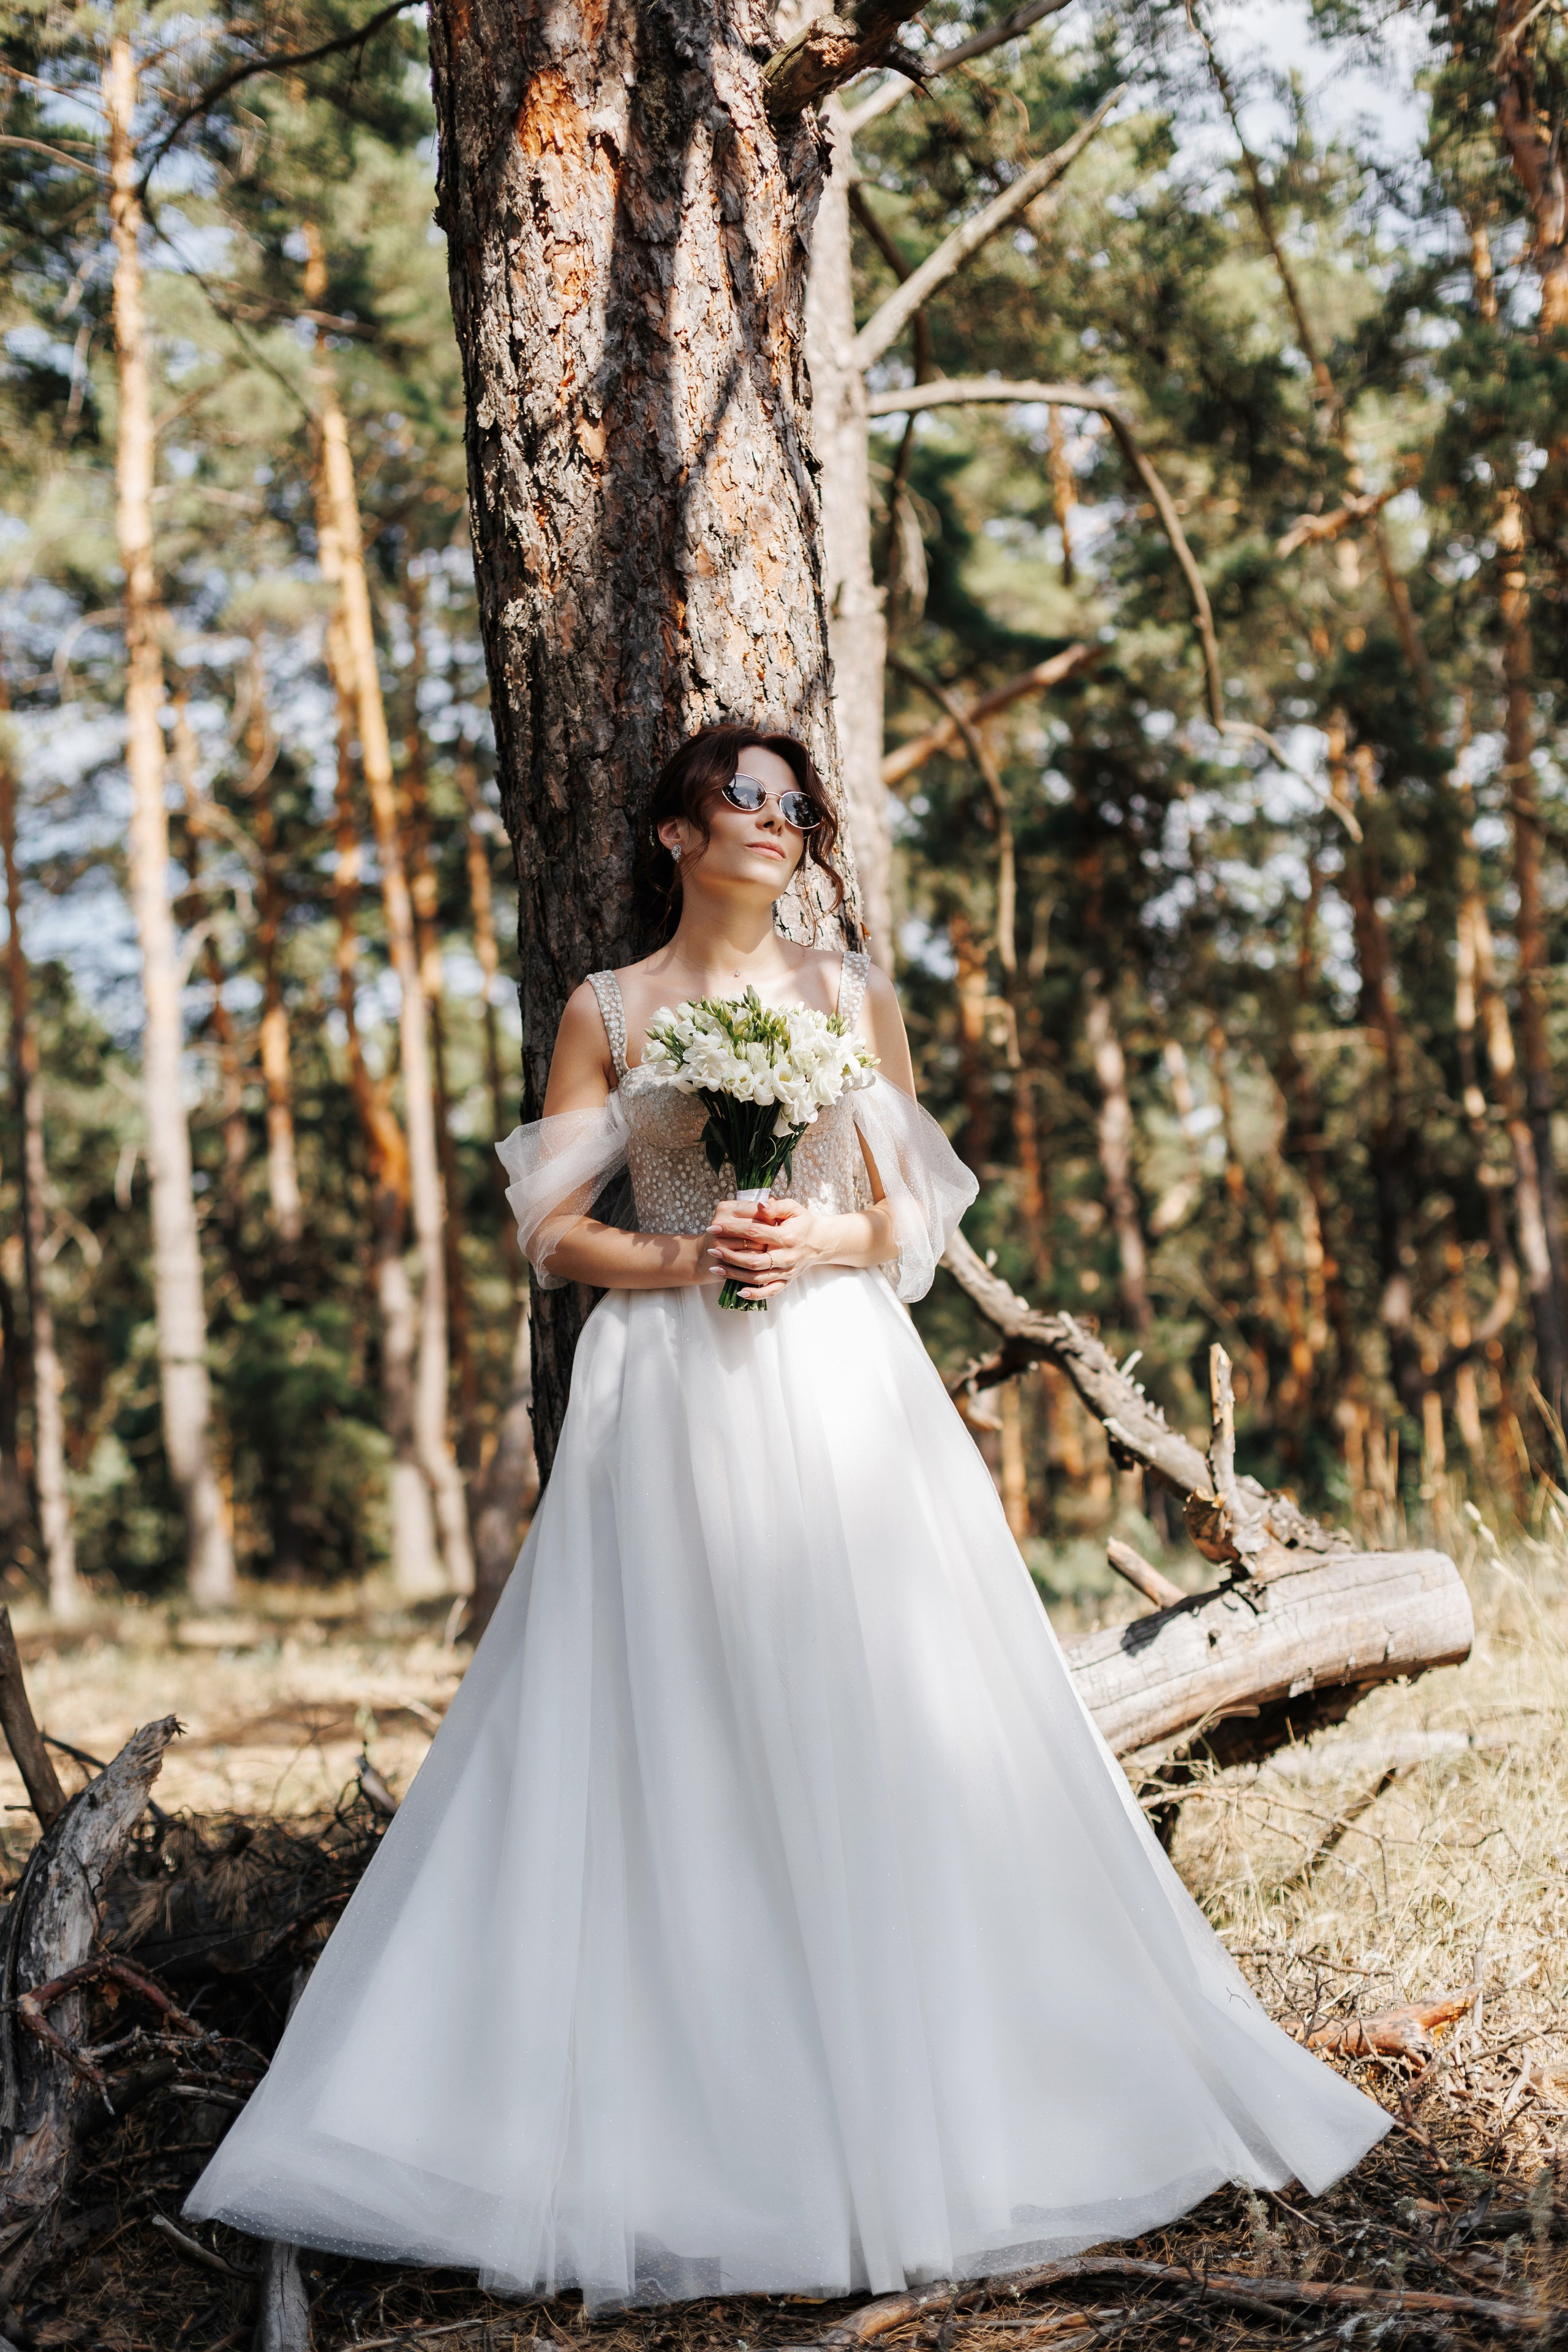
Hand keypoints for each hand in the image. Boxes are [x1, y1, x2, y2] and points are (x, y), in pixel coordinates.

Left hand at [705, 1195, 824, 1299]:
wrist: (821, 1242)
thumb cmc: (803, 1222)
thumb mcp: (793, 1208)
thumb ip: (776, 1206)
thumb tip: (760, 1204)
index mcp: (787, 1236)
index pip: (754, 1233)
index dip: (732, 1230)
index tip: (714, 1227)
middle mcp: (787, 1256)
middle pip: (753, 1260)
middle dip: (729, 1256)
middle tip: (712, 1250)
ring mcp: (786, 1271)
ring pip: (757, 1277)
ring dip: (734, 1275)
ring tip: (715, 1268)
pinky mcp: (787, 1281)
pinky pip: (770, 1292)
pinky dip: (755, 1294)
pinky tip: (738, 1291)